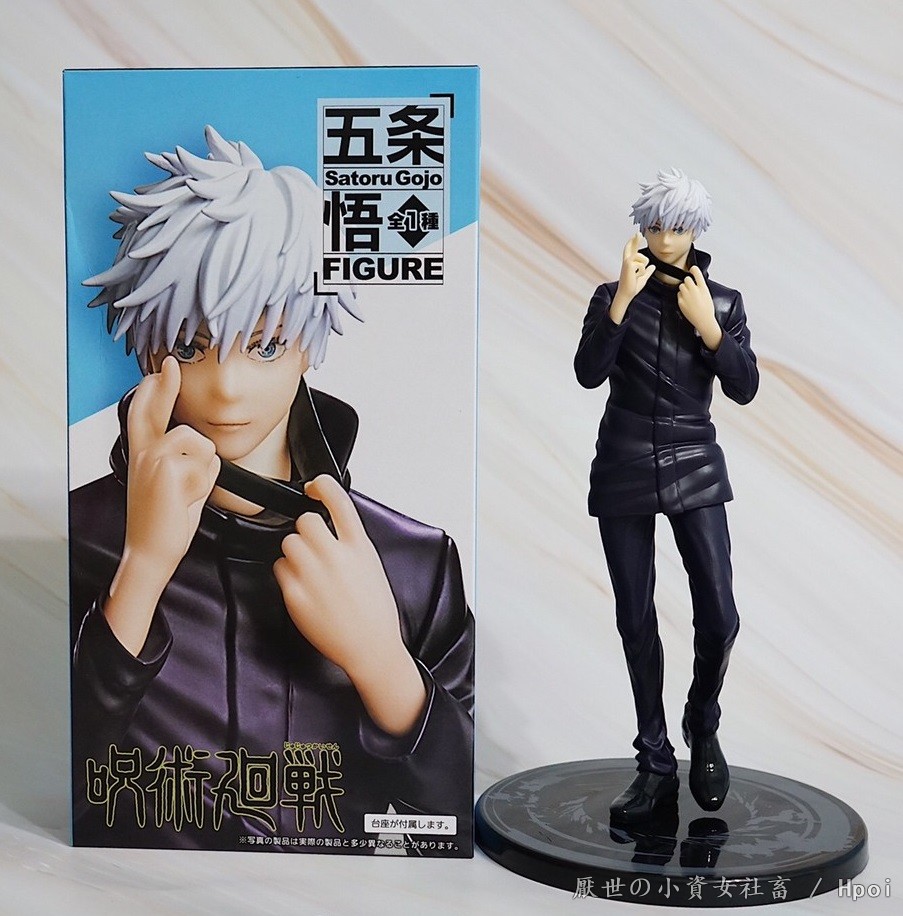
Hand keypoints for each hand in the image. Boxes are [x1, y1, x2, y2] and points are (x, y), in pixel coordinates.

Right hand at [124, 356, 220, 573]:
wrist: (152, 550)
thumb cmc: (164, 521)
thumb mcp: (174, 486)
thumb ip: (184, 462)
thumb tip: (203, 447)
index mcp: (143, 454)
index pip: (144, 413)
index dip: (154, 389)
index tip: (164, 368)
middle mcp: (144, 452)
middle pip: (156, 408)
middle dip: (166, 385)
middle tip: (171, 365)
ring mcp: (154, 459)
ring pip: (200, 443)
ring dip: (205, 469)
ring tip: (188, 492)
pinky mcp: (167, 469)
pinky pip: (207, 464)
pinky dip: (206, 483)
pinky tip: (187, 499)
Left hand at [274, 476, 426, 735]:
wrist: (371, 647)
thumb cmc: (375, 612)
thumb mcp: (372, 566)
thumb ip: (351, 544)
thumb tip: (332, 528)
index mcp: (360, 547)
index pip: (338, 501)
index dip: (323, 485)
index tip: (314, 486)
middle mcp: (337, 557)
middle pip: (305, 521)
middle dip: (306, 531)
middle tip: (312, 545)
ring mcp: (315, 575)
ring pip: (289, 542)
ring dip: (294, 551)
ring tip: (307, 569)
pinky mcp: (297, 595)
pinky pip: (280, 568)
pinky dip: (287, 574)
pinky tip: (301, 586)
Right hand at [610, 232, 654, 323]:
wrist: (627, 294)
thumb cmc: (632, 287)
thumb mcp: (643, 278)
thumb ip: (648, 271)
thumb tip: (653, 266)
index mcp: (629, 263)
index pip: (631, 250)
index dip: (634, 242)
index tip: (637, 235)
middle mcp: (627, 261)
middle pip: (631, 246)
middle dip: (635, 240)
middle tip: (639, 233)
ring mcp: (627, 262)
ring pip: (643, 258)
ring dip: (643, 268)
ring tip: (637, 275)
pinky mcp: (629, 265)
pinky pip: (642, 265)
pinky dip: (641, 272)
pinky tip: (635, 277)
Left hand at [677, 266, 722, 349]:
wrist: (703, 320)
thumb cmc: (707, 310)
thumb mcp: (707, 295)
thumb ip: (701, 287)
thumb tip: (696, 282)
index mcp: (703, 288)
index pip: (697, 274)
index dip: (694, 269)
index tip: (692, 268)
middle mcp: (694, 290)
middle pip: (687, 279)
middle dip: (688, 282)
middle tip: (691, 287)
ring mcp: (687, 296)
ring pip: (681, 286)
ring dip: (684, 288)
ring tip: (689, 295)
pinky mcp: (681, 301)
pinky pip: (678, 294)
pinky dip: (681, 296)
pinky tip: (686, 301)